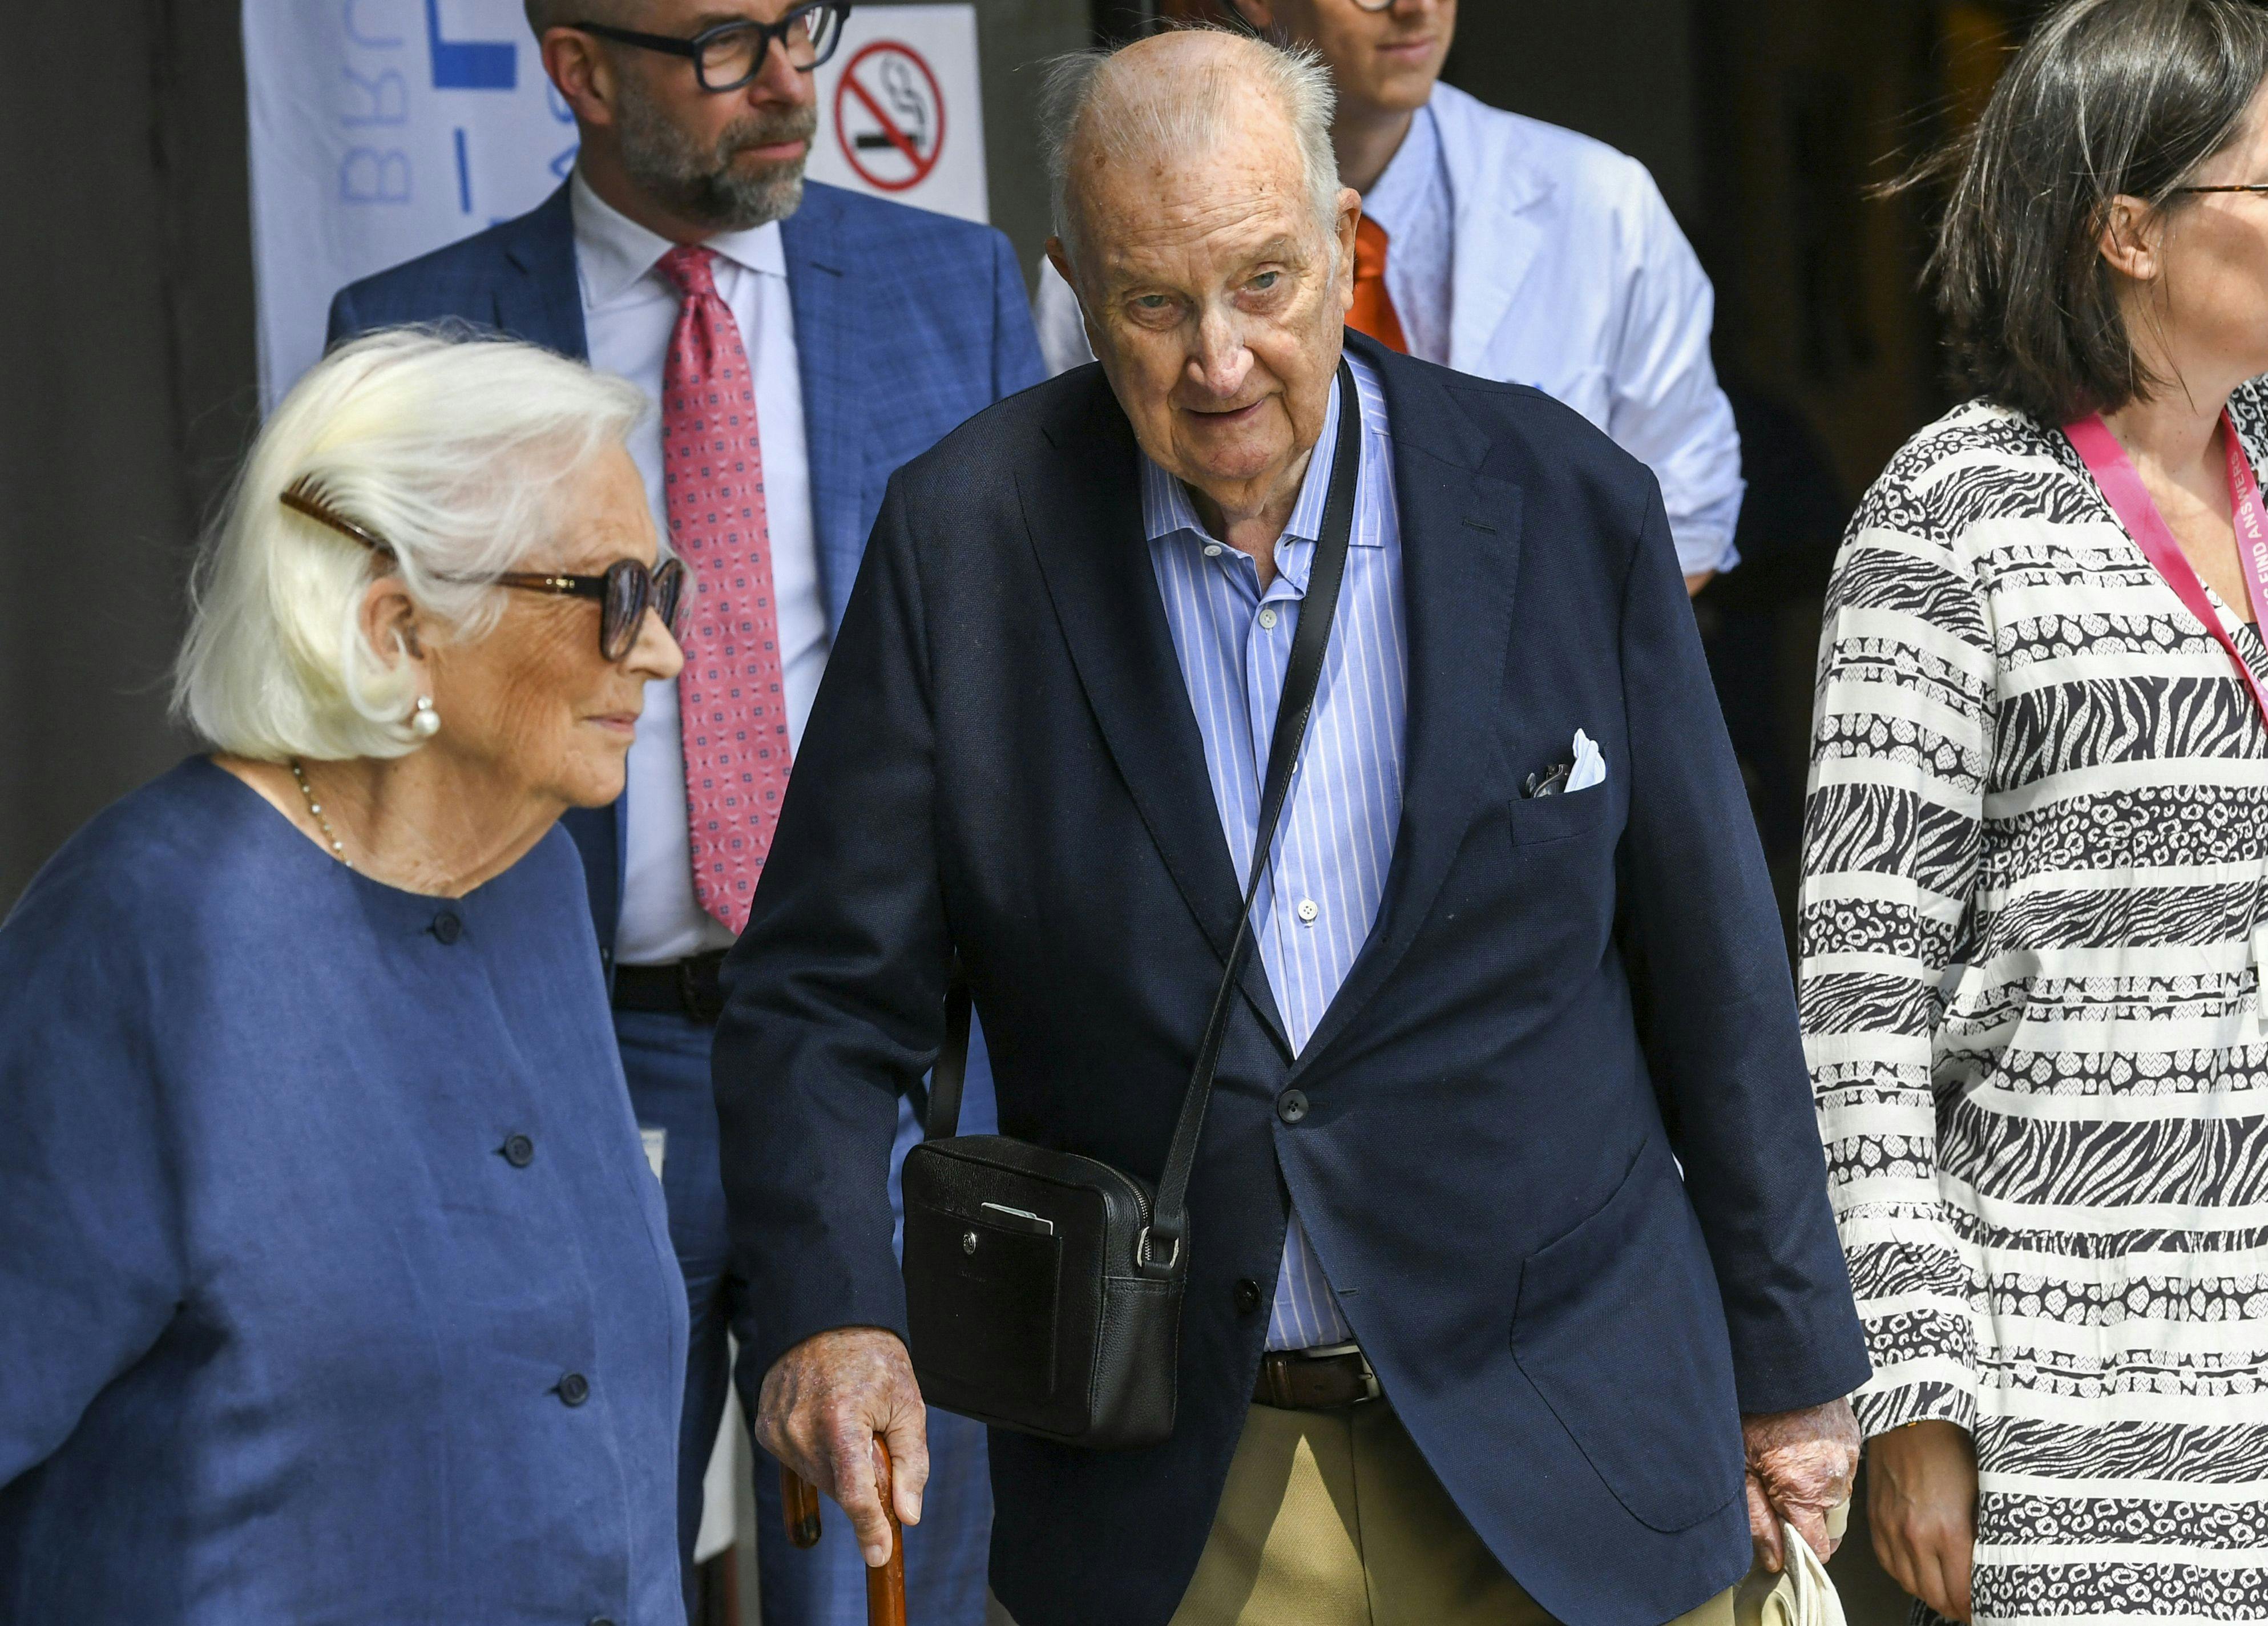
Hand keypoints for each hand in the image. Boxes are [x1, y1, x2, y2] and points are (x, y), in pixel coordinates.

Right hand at [755, 1327, 927, 1566]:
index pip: (854, 1494)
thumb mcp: (908, 1405)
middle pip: (838, 1490)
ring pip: (817, 1479)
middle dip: (863, 1483)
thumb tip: (908, 1516)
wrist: (829, 1316)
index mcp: (840, 1421)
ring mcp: (778, 1429)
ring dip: (840, 1469)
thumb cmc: (875, 1359)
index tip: (880, 1555)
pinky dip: (818, 1454)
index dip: (870, 1529)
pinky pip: (797, 1462)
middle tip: (877, 1445)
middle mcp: (801, 1429)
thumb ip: (912, 1464)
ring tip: (850, 1422)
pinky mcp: (765, 1427)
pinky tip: (828, 1421)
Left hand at [1742, 1397, 1860, 1572]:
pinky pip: (1843, 1470)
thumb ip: (1758, 1520)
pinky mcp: (1853, 1439)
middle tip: (1778, 1498)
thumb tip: (1774, 1561)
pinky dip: (1826, 1469)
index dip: (1802, 1551)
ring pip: (1838, 1498)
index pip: (1820, 1548)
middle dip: (1808, 1521)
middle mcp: (1834, 1481)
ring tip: (1788, 1469)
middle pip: (1830, 1525)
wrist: (1779, 1365)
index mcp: (1805, 1492)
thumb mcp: (1741, 1471)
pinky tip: (1802, 1450)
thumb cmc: (1753, 1415)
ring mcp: (1848, 1459)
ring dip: (1818, 1494)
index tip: (1786, 1543)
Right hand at [1866, 1420, 1976, 1622]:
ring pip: (1909, 1583)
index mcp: (1948, 1531)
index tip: (1985, 1611)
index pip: (1961, 1592)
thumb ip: (1980, 1535)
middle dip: (1954, 1608)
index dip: (1974, 1609)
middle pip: (1934, 1595)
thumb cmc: (1951, 1448)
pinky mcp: (1875, 1519)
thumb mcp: (1980, 1494)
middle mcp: (1915, 1537)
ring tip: (1945, 1595)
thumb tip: (1985, 1563)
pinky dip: (1903, 1575)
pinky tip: (1917, 1574)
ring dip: (1929, 1593)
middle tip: (1968, 1609)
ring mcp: (1891, 1529)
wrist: (1911, 1417)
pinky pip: (1888, 1563)